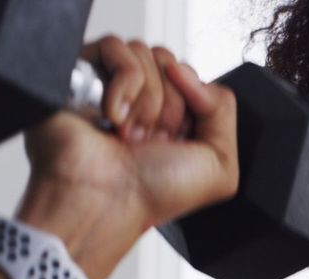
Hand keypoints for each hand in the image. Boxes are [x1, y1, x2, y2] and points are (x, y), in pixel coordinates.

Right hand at [16, 36, 238, 278]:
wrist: (104, 200)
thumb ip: (224, 110)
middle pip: (171, 61)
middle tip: (152, 141)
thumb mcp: (220, 166)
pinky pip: (115, 48)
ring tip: (129, 134)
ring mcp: (114, 86)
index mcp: (178, 119)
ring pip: (145, 53)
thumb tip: (186, 71)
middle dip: (169, 106)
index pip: (195, 77)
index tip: (178, 138)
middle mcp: (146, 101)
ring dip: (145, 101)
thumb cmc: (152, 194)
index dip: (193, 103)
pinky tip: (111, 116)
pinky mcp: (83, 72)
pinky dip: (121, 86)